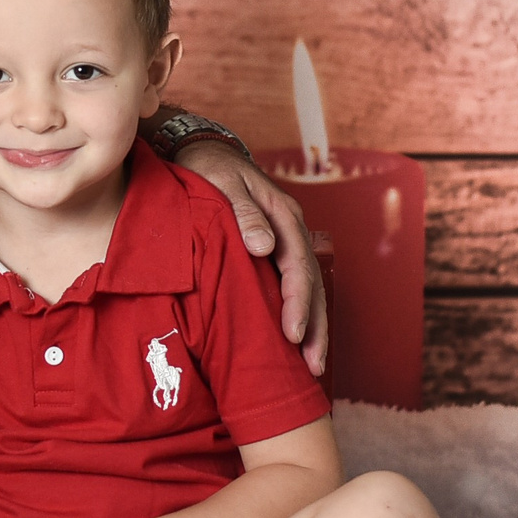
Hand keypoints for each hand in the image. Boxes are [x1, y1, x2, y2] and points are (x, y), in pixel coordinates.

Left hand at [176, 142, 326, 375]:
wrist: (203, 153)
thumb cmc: (210, 169)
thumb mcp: (224, 184)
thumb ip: (244, 214)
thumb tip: (264, 247)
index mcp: (283, 214)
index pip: (298, 265)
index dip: (297, 302)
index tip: (291, 334)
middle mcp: (290, 230)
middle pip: (311, 283)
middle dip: (314, 326)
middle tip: (311, 364)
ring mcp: (285, 240)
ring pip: (307, 288)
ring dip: (312, 326)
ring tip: (312, 365)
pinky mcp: (273, 250)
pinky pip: (291, 285)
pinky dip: (298, 313)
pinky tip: (296, 341)